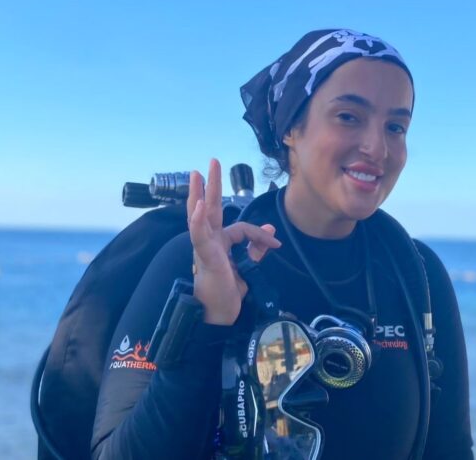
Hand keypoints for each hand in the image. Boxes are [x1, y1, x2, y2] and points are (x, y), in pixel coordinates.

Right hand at [187, 159, 280, 324]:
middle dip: (212, 185)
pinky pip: (199, 235)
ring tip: (199, 174)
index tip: (277, 246)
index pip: (243, 229)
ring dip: (200, 193)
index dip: (262, 235)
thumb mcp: (248, 267)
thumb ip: (257, 248)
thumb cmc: (229, 291)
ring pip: (201, 216)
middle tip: (211, 163)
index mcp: (221, 243)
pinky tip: (199, 205)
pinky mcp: (204, 256)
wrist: (222, 314)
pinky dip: (198, 220)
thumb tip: (272, 230)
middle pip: (212, 208)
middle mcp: (211, 241)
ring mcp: (205, 247)